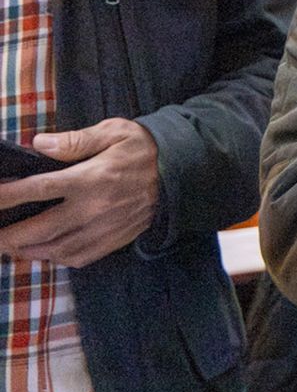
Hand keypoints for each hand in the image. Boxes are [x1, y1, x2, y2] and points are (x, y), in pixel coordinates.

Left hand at [0, 119, 159, 266]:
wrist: (185, 172)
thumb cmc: (145, 148)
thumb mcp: (113, 132)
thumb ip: (75, 140)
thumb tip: (38, 144)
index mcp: (90, 178)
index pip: (37, 189)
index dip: (7, 196)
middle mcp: (94, 208)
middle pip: (40, 228)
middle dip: (9, 235)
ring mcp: (104, 228)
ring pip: (57, 248)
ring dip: (28, 250)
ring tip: (10, 247)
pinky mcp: (115, 239)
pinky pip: (80, 257)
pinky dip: (57, 259)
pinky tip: (45, 253)